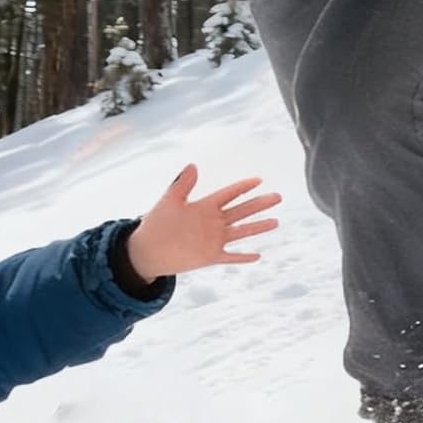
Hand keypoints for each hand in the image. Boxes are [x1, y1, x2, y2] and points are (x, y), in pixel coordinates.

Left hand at [127, 164, 280, 279]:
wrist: (146, 251)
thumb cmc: (156, 224)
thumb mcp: (169, 201)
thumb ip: (182, 184)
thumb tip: (193, 165)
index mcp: (204, 206)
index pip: (229, 194)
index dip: (243, 187)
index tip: (258, 180)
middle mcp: (213, 222)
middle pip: (241, 210)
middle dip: (259, 204)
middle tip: (277, 197)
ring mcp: (213, 239)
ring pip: (241, 232)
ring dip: (258, 227)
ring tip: (275, 221)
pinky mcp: (209, 256)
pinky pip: (230, 256)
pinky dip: (243, 257)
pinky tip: (257, 256)